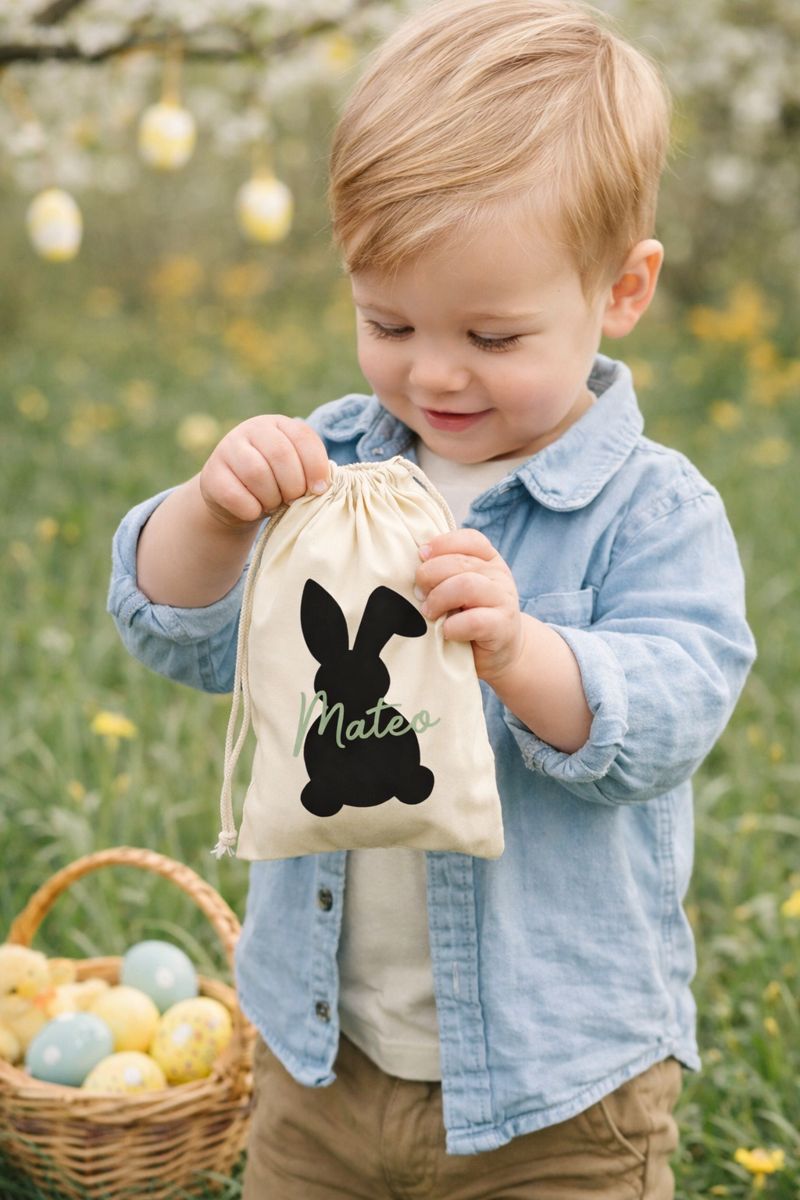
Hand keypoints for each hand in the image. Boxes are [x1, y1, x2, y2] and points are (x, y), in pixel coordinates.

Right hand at [198, 415, 329, 526]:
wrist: (234, 499)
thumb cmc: (275, 483)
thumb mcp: (295, 471)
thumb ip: (310, 471)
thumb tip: (321, 487)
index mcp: (278, 424)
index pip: (302, 437)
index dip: (315, 466)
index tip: (319, 490)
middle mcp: (251, 429)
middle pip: (280, 455)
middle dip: (293, 486)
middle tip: (292, 500)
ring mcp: (227, 448)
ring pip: (257, 473)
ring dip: (272, 498)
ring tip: (273, 504)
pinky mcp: (211, 473)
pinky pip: (234, 494)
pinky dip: (250, 509)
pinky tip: (254, 510)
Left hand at [414, 529, 523, 683]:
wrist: (502, 653)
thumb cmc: (471, 617)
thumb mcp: (459, 589)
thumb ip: (445, 573)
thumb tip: (414, 562)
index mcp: (489, 560)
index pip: (469, 539)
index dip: (441, 544)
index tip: (421, 556)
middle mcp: (499, 575)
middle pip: (459, 562)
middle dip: (430, 575)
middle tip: (419, 594)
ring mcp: (504, 600)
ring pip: (467, 585)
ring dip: (439, 599)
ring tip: (429, 612)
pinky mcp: (503, 627)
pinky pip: (474, 621)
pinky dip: (453, 626)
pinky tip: (446, 632)